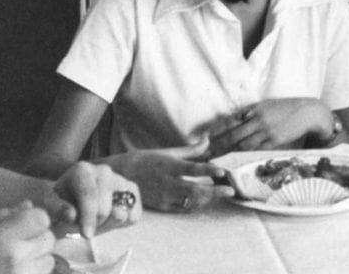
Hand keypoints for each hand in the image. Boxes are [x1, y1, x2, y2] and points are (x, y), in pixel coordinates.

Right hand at [0, 201, 54, 273]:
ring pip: (48, 258)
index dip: (34, 219)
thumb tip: (27, 205)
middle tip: (20, 244)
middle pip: (48, 238)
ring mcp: (20, 273)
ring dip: (38, 257)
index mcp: (0, 236)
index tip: (25, 224)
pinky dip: (34, 270)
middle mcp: (13, 255)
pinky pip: (41, 272)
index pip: (40, 218)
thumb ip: (3, 217)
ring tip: (16, 259)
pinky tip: (16, 270)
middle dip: (37, 239)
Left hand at [47, 162, 141, 237]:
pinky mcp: (133, 191)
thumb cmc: (60, 205)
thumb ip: (58, 210)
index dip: (88, 217)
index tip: (86, 235)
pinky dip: (122, 225)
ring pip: (122, 212)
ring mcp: (121, 179)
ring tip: (95, 222)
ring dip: (108, 224)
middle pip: (105, 207)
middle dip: (94, 223)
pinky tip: (108, 221)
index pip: (89, 194)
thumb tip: (72, 214)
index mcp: (82, 170)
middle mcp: (104, 170)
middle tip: (84, 227)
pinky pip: (133, 216)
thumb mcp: (50, 208)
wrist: (72, 204)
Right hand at [102, 138, 233, 212]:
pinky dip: (196, 205)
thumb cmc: (144, 160)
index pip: (191, 169)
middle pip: (193, 190)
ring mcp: (163, 196)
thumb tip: (208, 139)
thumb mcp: (165, 152)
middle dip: (214, 191)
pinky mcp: (160, 206)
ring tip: (221, 194)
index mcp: (167, 165)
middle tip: (231, 190)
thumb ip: (190, 150)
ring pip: (189, 201)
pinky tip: (206, 200)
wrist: (117, 177)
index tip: (222, 171)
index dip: (207, 170)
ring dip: (208, 198)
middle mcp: (166, 182)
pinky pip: (182, 208)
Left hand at [207, 99, 332, 155]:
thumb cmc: (286, 108)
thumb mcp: (267, 106)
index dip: (216, 131)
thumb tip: (235, 121)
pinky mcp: (275, 140)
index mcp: (254, 109)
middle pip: (232, 135)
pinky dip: (244, 155)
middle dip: (217, 146)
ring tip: (215, 160)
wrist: (308, 112)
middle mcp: (257, 119)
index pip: (229, 122)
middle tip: (204, 155)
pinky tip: (236, 160)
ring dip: (228, 153)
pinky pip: (256, 149)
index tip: (204, 140)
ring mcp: (266, 131)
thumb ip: (251, 113)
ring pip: (242, 144)